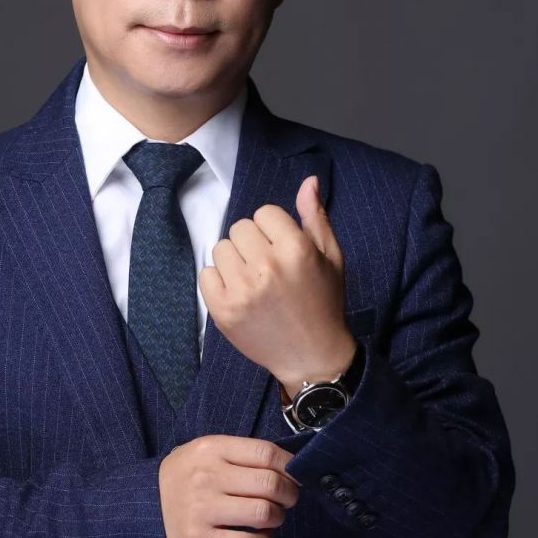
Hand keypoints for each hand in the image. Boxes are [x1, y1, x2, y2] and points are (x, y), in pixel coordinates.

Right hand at [159, 435, 300, 537]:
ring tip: (272, 517)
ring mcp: (202, 509)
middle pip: (270, 483)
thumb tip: (289, 467)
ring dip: (277, 517)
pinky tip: (260, 536)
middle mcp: (206, 477)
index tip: (295, 475)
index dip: (290, 466)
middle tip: (288, 499)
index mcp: (210, 449)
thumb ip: (240, 455)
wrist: (141, 508)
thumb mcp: (204, 452)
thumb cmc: (183, 478)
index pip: (266, 453)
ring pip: (264, 513)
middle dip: (290, 494)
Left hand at [198, 175, 355, 396]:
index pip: (264, 212)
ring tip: (254, 281)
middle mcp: (267, 267)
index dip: (273, 229)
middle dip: (253, 242)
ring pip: (221, 248)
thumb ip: (315, 217)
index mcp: (296, 249)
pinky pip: (206, 274)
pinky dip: (219, 281)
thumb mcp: (331, 257)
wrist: (312, 357)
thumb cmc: (323, 303)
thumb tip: (307, 180)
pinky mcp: (223, 310)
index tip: (282, 249)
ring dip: (235, 260)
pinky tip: (240, 294)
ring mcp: (242, 290)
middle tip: (268, 267)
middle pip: (240, 227)